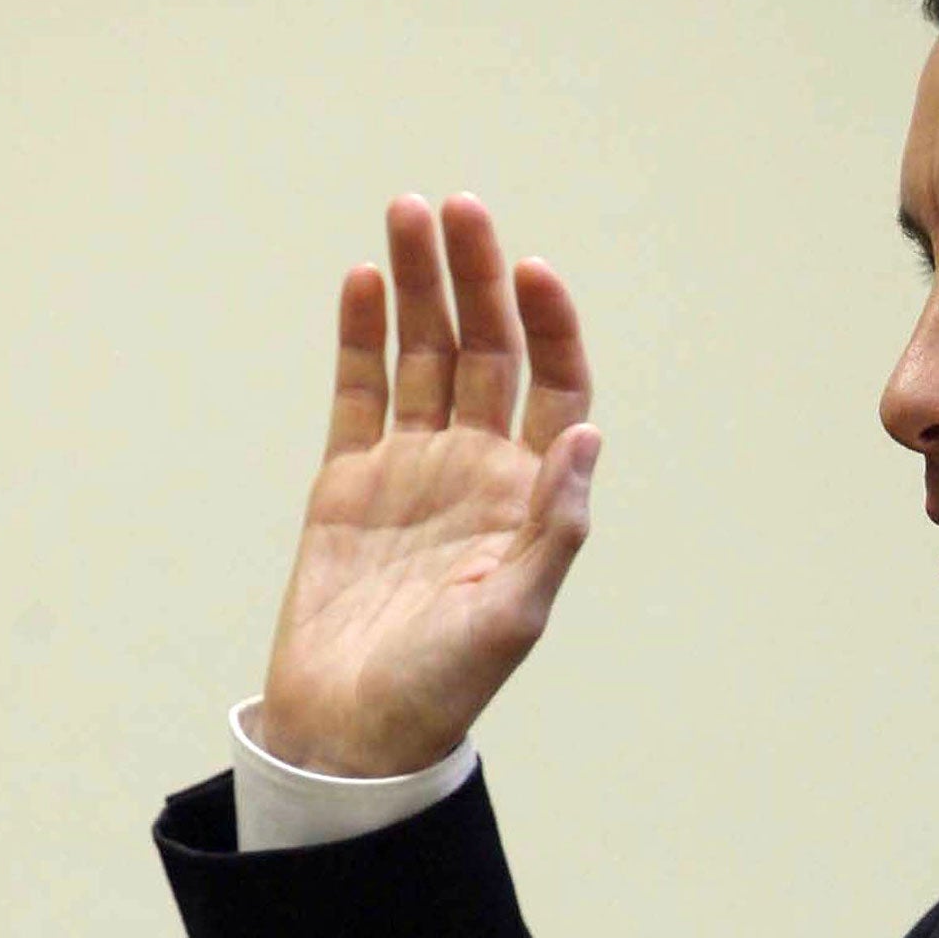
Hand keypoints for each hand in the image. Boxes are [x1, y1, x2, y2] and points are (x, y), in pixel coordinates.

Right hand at [259, 194, 600, 776]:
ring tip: (407, 213)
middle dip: (476, 278)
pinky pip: (359, 392)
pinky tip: (362, 280)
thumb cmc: (445, 685)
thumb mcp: (516, 614)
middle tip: (458, 206)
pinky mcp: (349, 481)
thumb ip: (556, 527)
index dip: (551, 327)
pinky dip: (359, 337)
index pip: (554, 388)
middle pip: (487, 350)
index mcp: (529, 495)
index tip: (533, 270)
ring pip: (422, 355)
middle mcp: (478, 467)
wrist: (353, 731)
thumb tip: (589, 439)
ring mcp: (413, 468)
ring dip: (418, 287)